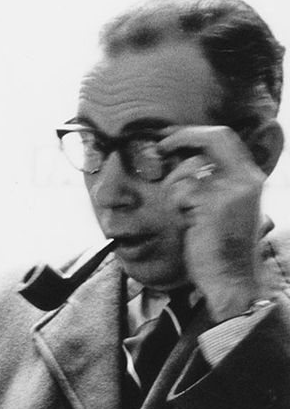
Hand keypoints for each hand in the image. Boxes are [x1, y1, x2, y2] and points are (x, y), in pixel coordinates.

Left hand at [160, 126, 266, 319]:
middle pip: (212, 137)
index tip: (169, 136)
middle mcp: (246, 178)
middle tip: (159, 147)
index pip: (224, 136)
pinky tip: (187, 222)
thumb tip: (182, 157)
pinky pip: (179, 190)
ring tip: (183, 212)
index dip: (194, 132)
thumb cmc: (219, 245)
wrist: (230, 277)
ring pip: (188, 167)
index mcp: (250, 176)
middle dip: (180, 137)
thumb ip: (213, 180)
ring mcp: (231, 189)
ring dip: (174, 188)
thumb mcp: (224, 206)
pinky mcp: (214, 203)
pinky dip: (174, 205)